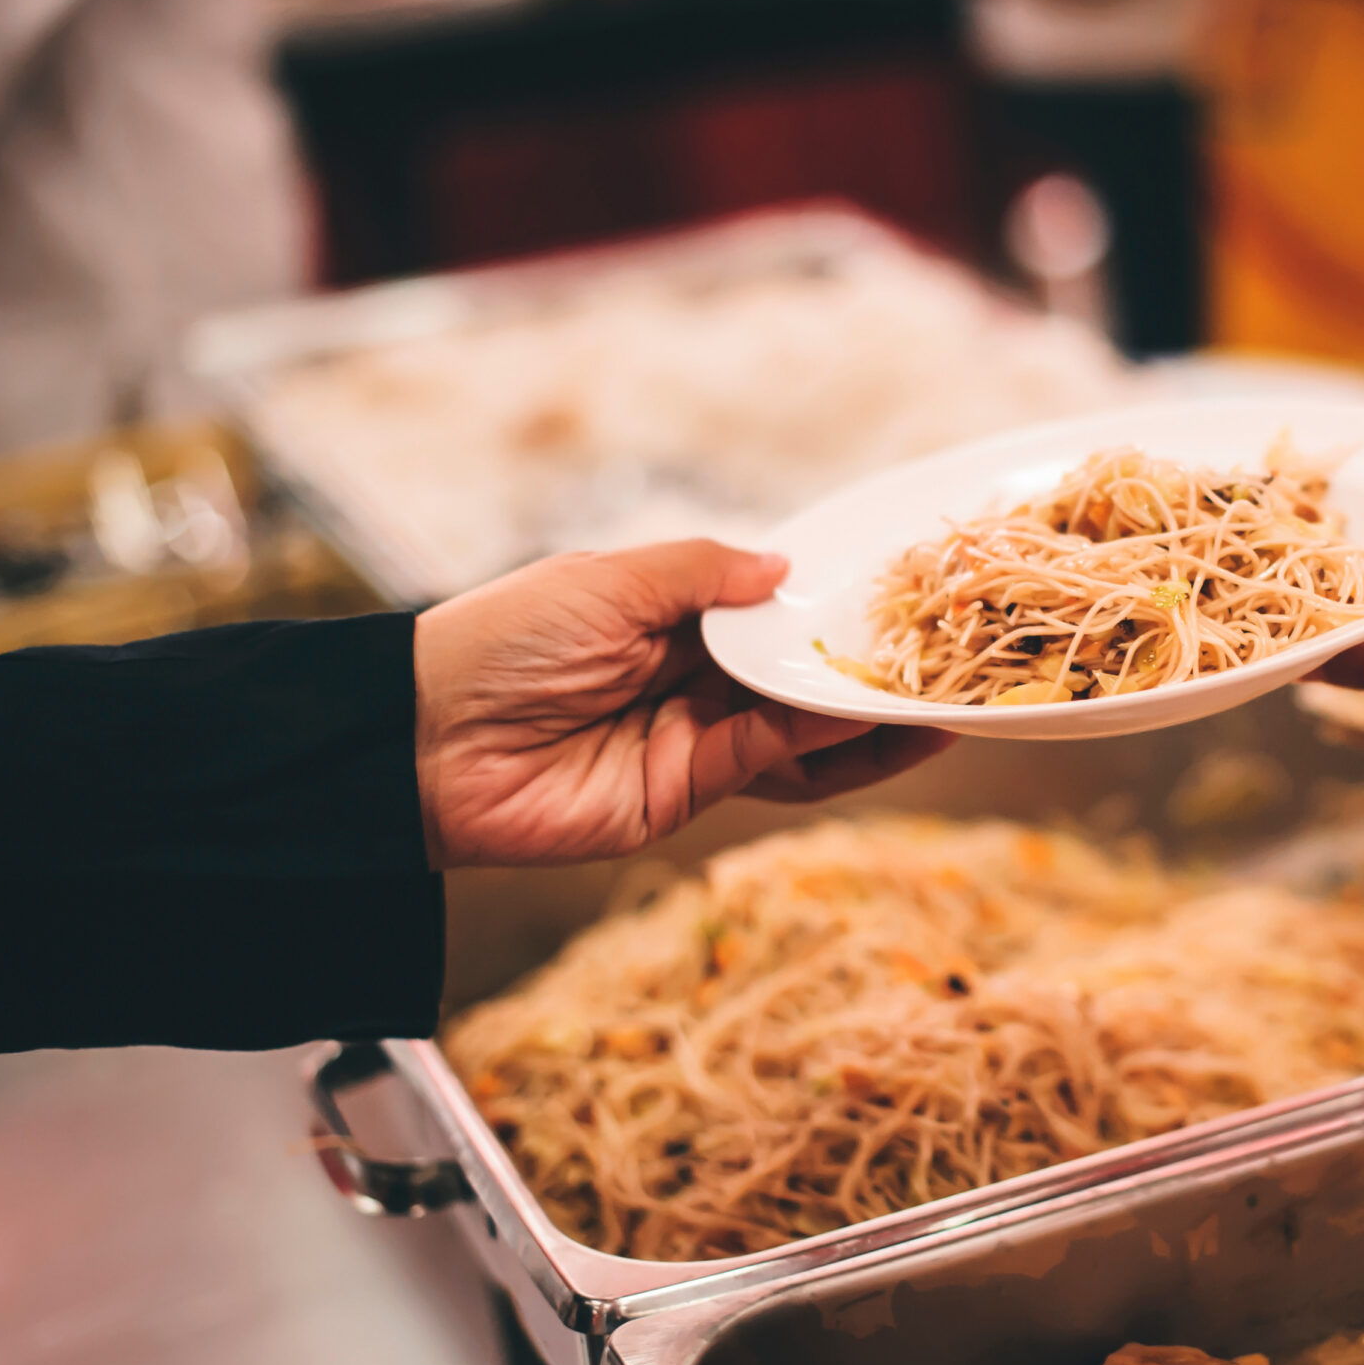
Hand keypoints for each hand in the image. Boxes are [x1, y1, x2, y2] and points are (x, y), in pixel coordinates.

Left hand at [412, 541, 953, 867]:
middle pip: (794, 675)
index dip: (825, 608)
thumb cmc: (502, 641)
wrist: (423, 743)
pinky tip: (871, 721)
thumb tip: (785, 569)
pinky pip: (769, 767)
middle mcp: (688, 679)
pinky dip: (824, 746)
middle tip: (940, 654)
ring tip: (935, 702)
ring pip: (799, 732)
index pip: (765, 614)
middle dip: (864, 667)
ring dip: (865, 720)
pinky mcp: (683, 795)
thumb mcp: (609, 582)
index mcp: (664, 617)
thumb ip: (702, 574)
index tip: (893, 594)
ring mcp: (690, 741)